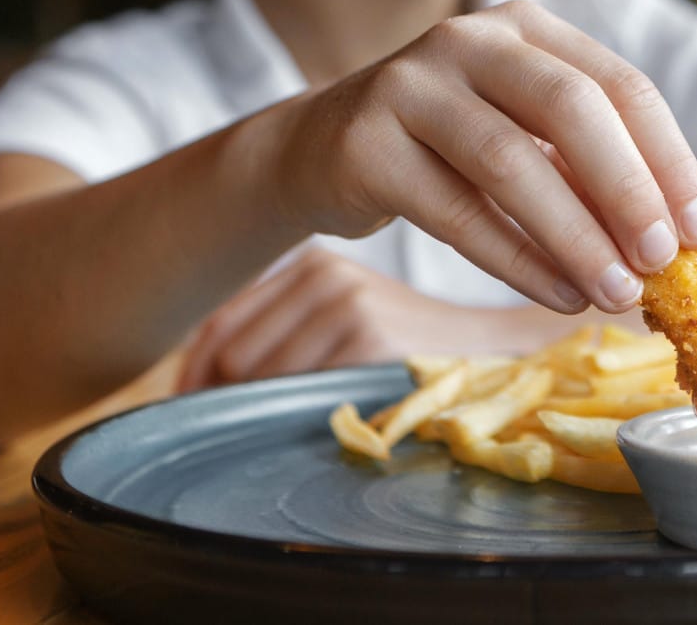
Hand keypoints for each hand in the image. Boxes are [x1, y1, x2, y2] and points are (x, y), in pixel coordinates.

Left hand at [176, 249, 507, 391]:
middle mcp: (325, 276)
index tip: (192, 410)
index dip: (196, 375)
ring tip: (310, 424)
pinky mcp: (371, 339)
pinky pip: (304, 394)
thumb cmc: (421, 348)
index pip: (222, 325)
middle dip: (230, 400)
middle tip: (250, 430)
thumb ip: (287, 334)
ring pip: (265, 379)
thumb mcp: (351, 320)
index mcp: (313, 266)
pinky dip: (308, 418)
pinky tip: (338, 423)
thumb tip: (201, 386)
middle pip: (235, 357)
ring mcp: (349, 305)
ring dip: (271, 415)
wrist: (504, 352)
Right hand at [247, 0, 696, 314]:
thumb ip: (589, 175)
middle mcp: (470, 42)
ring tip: (617, 294)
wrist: (319, 151)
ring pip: (511, 163)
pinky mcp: (367, 145)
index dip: (669, 161)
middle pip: (570, 110)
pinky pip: (457, 212)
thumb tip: (675, 247)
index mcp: (528, 31)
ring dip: (576, 237)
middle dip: (628, 190)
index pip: (620, 85)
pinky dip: (518, 261)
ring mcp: (411, 86)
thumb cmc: (449, 150)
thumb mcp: (524, 140)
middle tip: (665, 261)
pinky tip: (560, 295)